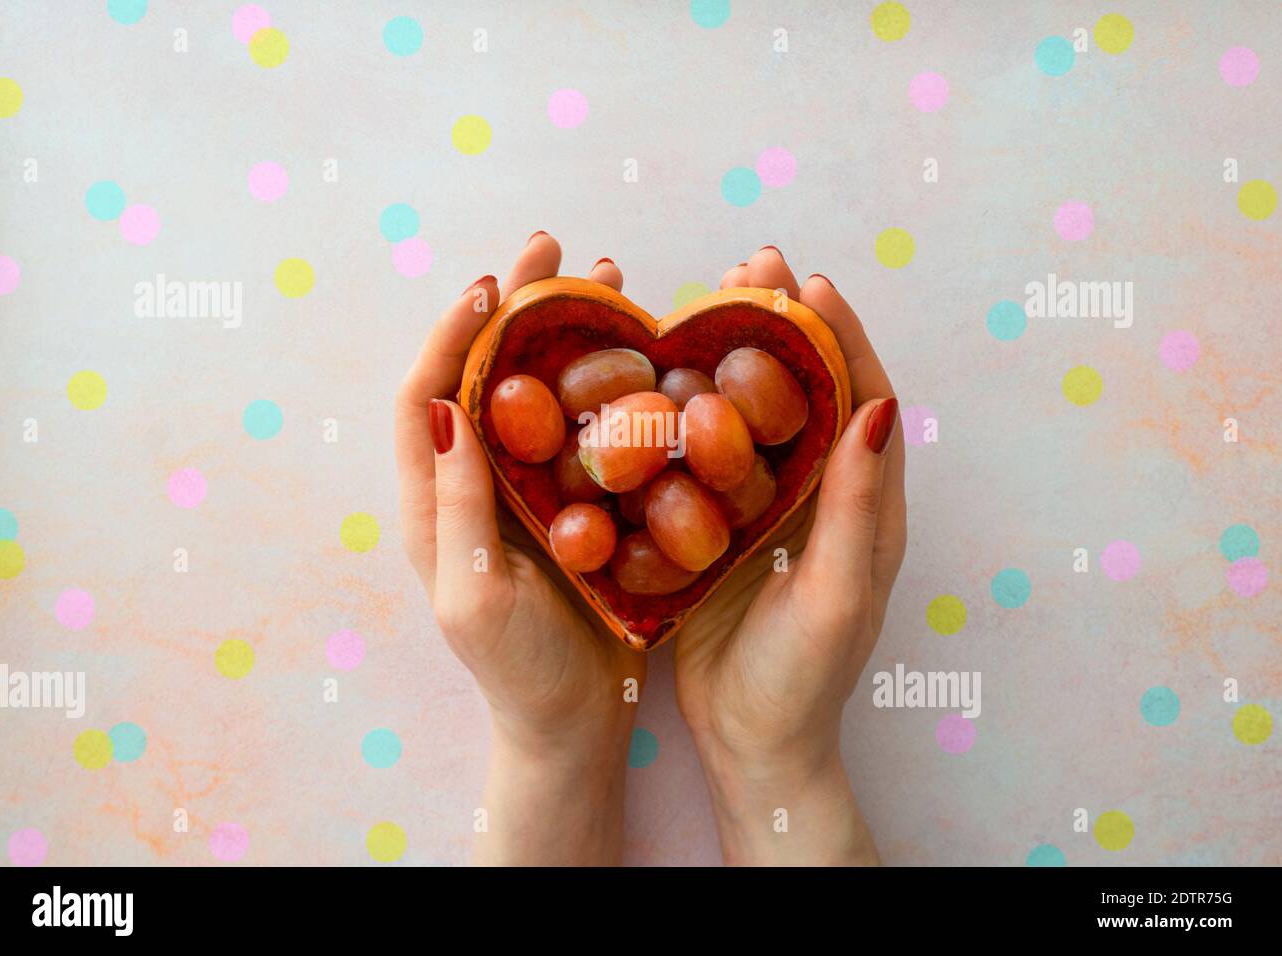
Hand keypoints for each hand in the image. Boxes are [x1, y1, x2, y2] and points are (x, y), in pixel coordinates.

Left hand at [394, 233, 645, 864]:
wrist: (571, 725)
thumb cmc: (520, 673)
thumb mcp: (477, 596)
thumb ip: (458, 505)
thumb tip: (440, 404)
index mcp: (433, 504)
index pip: (423, 397)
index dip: (450, 334)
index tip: (493, 285)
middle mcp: (474, 485)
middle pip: (479, 375)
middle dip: (512, 306)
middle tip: (556, 248)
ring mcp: (525, 491)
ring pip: (534, 391)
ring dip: (563, 331)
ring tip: (607, 278)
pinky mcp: (570, 504)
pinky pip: (580, 427)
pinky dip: (603, 382)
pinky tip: (643, 353)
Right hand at [673, 246, 906, 864]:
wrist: (754, 743)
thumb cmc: (806, 678)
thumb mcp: (838, 594)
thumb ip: (856, 504)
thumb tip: (878, 406)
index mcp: (864, 505)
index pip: (864, 398)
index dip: (842, 335)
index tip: (810, 281)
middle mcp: (818, 495)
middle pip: (807, 388)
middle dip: (784, 322)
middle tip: (752, 262)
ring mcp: (766, 508)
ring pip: (753, 412)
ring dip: (732, 354)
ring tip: (700, 296)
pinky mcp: (717, 529)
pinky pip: (704, 454)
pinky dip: (685, 410)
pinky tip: (652, 378)